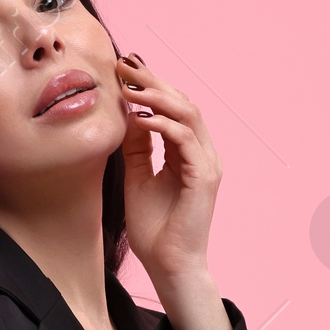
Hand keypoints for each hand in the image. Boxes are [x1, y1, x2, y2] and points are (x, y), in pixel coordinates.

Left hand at [116, 55, 229, 329]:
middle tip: (124, 64)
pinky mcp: (204, 177)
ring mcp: (207, 163)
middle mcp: (202, 152)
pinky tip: (140, 117)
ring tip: (128, 86)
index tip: (123, 68)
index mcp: (188, 151)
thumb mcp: (137, 176)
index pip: (173, 107)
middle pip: (182, 102)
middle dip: (152, 80)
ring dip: (157, 96)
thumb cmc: (155, 229)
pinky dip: (163, 124)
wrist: (169, 266)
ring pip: (187, 114)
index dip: (150, 85)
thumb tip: (127, 113)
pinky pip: (185, 139)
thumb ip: (136, 146)